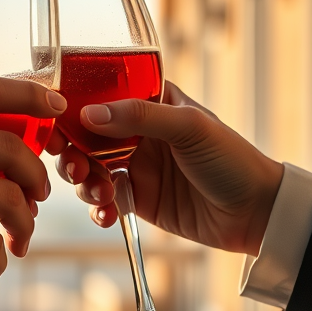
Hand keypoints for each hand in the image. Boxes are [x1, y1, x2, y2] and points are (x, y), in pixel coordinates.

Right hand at [50, 81, 282, 256]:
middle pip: (85, 135)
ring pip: (88, 168)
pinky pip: (103, 201)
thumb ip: (139, 116)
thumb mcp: (189, 128)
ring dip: (83, 182)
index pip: (101, 95)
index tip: (54, 123)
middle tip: (73, 166)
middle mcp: (138, 131)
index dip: (73, 108)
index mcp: (151, 101)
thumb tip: (89, 114)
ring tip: (98, 193)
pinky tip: (108, 215)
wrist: (257, 214)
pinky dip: (98, 209)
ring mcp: (136, 166)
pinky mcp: (137, 199)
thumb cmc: (232, 159)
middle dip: (71, 151)